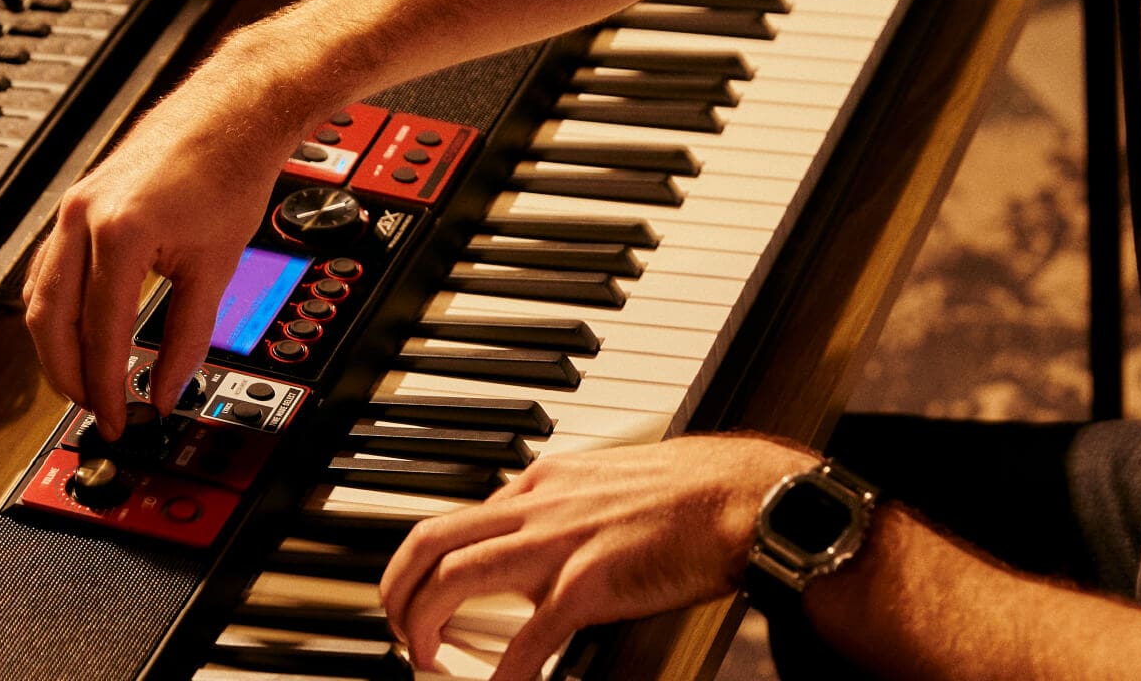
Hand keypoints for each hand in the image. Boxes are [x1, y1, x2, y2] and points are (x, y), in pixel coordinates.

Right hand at [22, 83, 292, 439]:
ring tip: (85, 382)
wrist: (229, 113)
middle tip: (95, 409)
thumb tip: (170, 387)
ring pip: (39, 295)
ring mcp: (72, 208)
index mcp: (120, 234)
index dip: (106, 386)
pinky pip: (47, 268)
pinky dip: (56, 308)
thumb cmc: (227, 170)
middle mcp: (83, 218)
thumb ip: (189, 337)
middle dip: (67, 375)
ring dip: (54, 345)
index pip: (100, 334)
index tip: (118, 419)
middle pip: (50, 320)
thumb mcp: (215, 266)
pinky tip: (74, 332)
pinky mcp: (74, 204)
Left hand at [380, 435, 816, 679]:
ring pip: (455, 578)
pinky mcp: (590, 585)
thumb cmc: (695, 492)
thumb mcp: (609, 479)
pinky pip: (528, 639)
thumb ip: (567, 504)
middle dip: (396, 589)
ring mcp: (560, 544)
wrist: (745, 499)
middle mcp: (538, 506)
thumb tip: (541, 534)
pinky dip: (505, 674)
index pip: (456, 516)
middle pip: (431, 541)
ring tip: (423, 659)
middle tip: (395, 628)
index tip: (414, 591)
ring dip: (423, 625)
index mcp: (541, 481)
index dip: (420, 559)